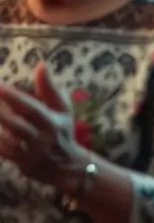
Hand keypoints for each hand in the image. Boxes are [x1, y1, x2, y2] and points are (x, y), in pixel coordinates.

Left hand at [0, 63, 90, 192]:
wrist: (68, 166)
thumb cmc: (62, 132)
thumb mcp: (62, 109)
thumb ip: (49, 89)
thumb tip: (40, 64)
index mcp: (53, 121)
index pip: (32, 107)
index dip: (15, 98)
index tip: (0, 87)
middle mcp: (44, 137)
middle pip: (17, 124)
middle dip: (0, 113)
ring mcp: (33, 153)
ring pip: (8, 140)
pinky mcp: (24, 165)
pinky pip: (5, 153)